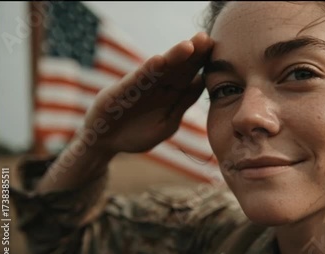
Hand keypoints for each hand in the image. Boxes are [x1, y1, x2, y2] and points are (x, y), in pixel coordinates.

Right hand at [80, 32, 212, 153]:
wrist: (107, 143)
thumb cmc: (138, 133)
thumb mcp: (168, 122)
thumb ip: (184, 102)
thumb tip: (203, 81)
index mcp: (170, 93)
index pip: (189, 74)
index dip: (202, 62)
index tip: (217, 49)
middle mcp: (157, 86)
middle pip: (177, 67)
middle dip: (191, 53)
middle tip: (206, 38)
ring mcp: (140, 87)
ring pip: (160, 70)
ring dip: (173, 57)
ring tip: (188, 46)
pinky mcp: (121, 92)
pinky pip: (137, 80)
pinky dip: (147, 71)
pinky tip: (159, 61)